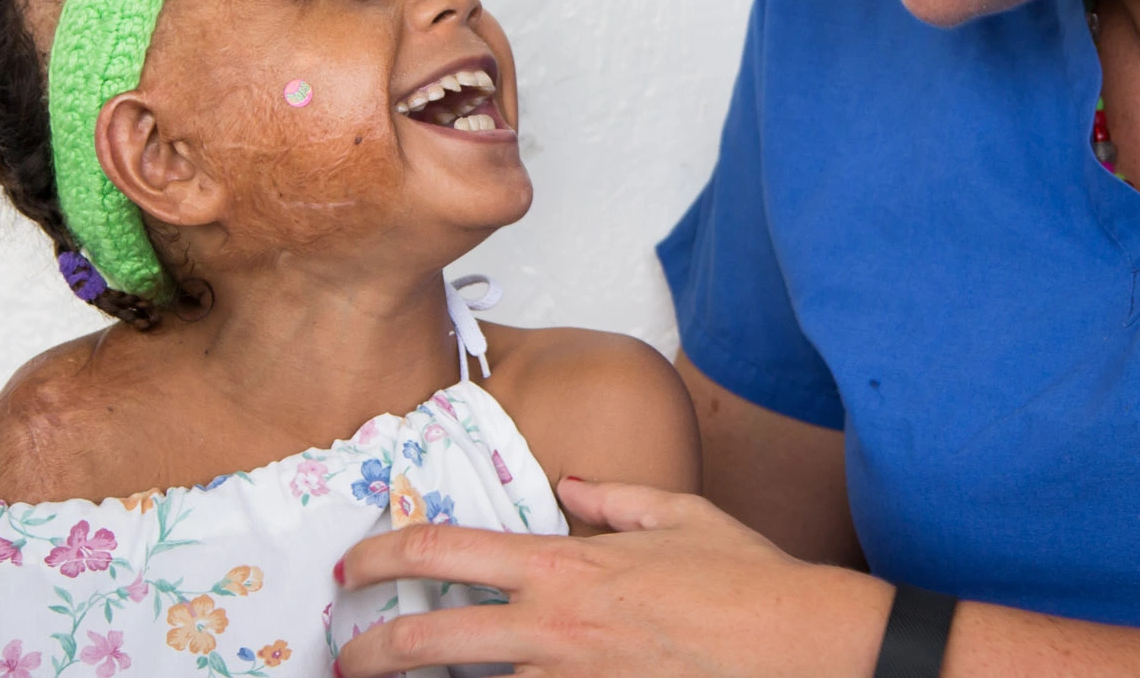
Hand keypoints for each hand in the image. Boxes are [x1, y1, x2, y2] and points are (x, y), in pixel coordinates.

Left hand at [333, 477, 892, 676]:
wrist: (797, 646)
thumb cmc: (744, 580)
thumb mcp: (677, 513)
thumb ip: (613, 497)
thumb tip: (572, 487)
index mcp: (566, 564)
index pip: (447, 550)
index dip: (384, 555)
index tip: (354, 564)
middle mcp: (555, 627)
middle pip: (430, 638)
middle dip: (369, 650)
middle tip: (342, 653)